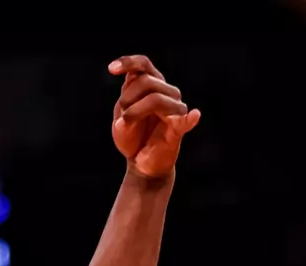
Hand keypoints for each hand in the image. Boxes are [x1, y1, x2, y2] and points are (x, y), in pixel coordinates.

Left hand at [110, 55, 200, 179]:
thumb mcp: (120, 120)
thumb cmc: (131, 138)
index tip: (112, 69)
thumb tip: (131, 83)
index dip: (128, 62)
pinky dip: (189, 118)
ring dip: (135, 111)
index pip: (143, 64)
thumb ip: (125, 103)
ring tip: (126, 124)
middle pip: (146, 81)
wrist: (140, 163)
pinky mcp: (179, 128)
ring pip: (156, 98)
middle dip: (127, 98)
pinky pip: (185, 120)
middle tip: (121, 117)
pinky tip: (194, 115)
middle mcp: (166, 92)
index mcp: (151, 85)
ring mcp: (175, 109)